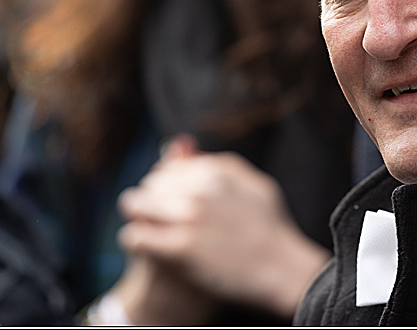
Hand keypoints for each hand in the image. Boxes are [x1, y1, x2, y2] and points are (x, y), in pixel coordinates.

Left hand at [117, 135, 330, 318]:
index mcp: (216, 172)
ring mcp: (190, 218)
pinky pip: (136, 237)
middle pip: (150, 185)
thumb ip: (222, 164)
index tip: (167, 197)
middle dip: (149, 197)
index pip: (169, 169)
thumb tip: (187, 149)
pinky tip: (142, 245)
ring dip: (136, 214)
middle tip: (154, 214)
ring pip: (135, 205)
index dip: (166, 183)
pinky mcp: (181, 248)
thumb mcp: (255, 184)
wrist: (281, 268)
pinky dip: (135, 240)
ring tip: (144, 226)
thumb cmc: (271, 227)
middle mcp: (200, 190)